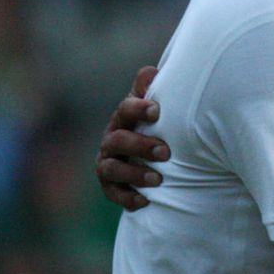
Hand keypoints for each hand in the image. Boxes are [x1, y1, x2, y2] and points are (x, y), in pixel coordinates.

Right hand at [95, 66, 171, 210]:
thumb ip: (152, 90)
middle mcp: (112, 139)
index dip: (138, 108)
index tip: (157, 111)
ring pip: (111, 168)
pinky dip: (127, 198)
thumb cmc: (157, 125)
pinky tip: (145, 201)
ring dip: (134, 174)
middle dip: (140, 146)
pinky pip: (112, 194)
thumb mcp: (155, 107)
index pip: (125, 109)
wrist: (152, 156)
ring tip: (158, 180)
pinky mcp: (110, 185)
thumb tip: (151, 71)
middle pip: (118, 140)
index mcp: (124, 118)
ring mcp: (108, 163)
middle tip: (165, 153)